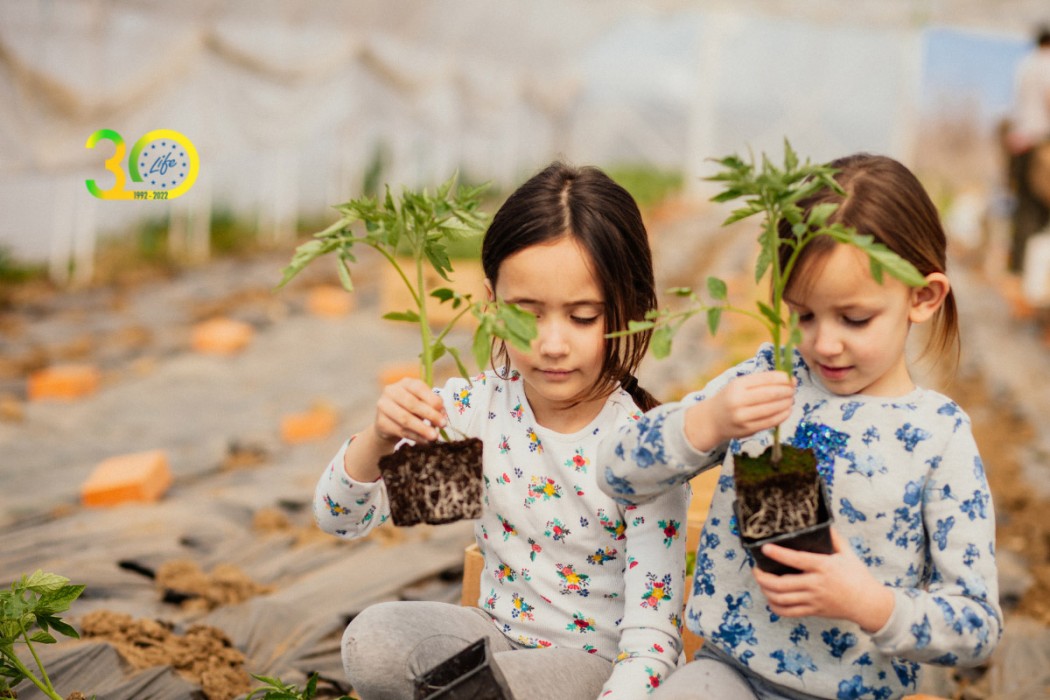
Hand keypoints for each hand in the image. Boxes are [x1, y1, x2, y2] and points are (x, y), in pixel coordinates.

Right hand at [374, 378, 446, 443]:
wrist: (389, 423)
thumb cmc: (411, 410)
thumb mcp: (422, 403)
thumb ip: (432, 405)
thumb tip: (442, 415)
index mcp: (405, 383)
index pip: (419, 388)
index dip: (432, 400)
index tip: (443, 412)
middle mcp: (392, 391)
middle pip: (412, 404)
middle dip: (430, 415)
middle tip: (442, 424)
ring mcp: (383, 406)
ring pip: (405, 419)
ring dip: (422, 429)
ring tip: (434, 436)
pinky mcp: (380, 422)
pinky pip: (400, 431)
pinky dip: (415, 437)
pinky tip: (424, 441)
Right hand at [684, 371, 794, 451]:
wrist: (712, 420)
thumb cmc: (730, 398)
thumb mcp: (738, 385)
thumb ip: (760, 382)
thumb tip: (788, 379)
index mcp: (737, 385)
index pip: (766, 379)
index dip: (783, 378)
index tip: (791, 378)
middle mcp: (738, 400)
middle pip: (771, 394)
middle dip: (787, 391)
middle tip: (793, 390)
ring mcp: (742, 416)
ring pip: (773, 408)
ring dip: (787, 403)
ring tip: (790, 400)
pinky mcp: (747, 429)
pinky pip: (771, 422)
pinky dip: (782, 415)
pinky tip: (787, 411)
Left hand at [751, 528, 894, 632]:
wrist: (868, 603)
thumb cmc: (857, 575)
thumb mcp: (847, 553)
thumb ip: (833, 538)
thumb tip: (821, 522)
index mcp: (823, 567)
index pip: (796, 560)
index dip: (778, 554)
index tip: (765, 548)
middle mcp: (816, 584)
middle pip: (782, 584)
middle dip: (762, 577)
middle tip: (756, 569)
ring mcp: (813, 600)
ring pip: (782, 599)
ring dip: (766, 590)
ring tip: (761, 581)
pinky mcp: (813, 611)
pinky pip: (788, 612)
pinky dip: (774, 606)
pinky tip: (770, 597)